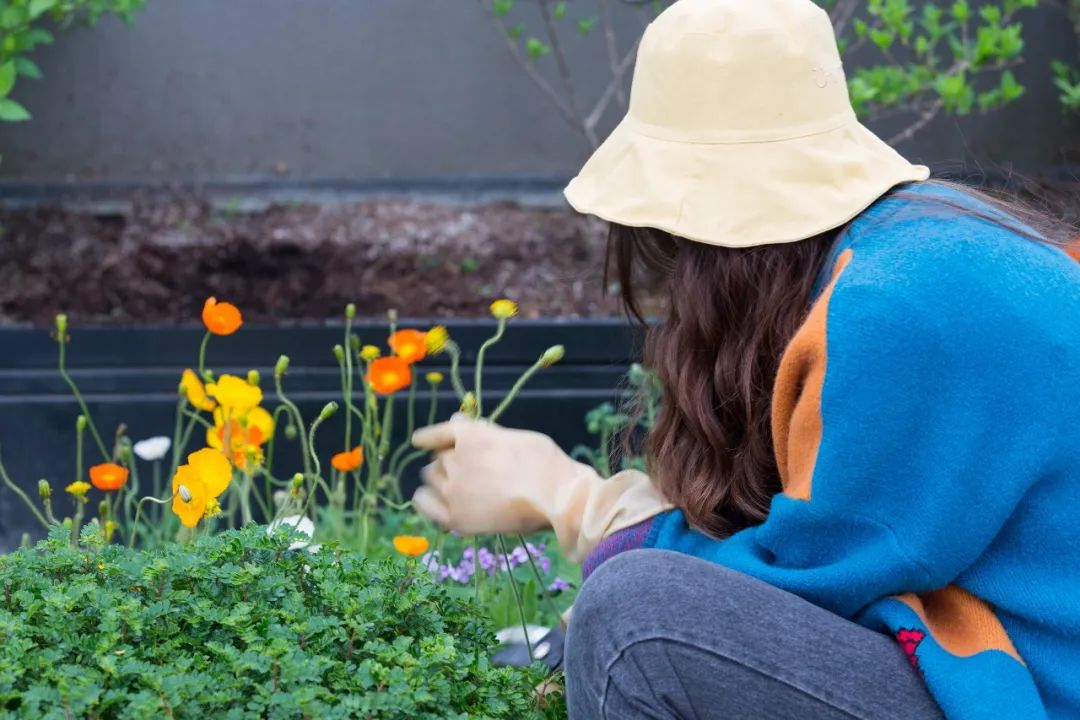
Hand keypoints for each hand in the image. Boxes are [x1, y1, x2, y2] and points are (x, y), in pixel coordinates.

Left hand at [412, 416, 671, 561]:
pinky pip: (425, 504)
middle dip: (448, 462)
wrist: (556, 497)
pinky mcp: (455, 516)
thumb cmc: (545, 463)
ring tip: (460, 489)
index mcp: (472, 435)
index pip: (440, 433)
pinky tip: (435, 501)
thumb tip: (456, 421)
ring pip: (431, 480)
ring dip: (441, 481)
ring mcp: (453, 488)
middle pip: (438, 459)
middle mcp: (456, 459)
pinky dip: (426, 500)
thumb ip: (482, 432)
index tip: (420, 440)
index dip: (429, 437)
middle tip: (469, 473)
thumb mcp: (515, 437)